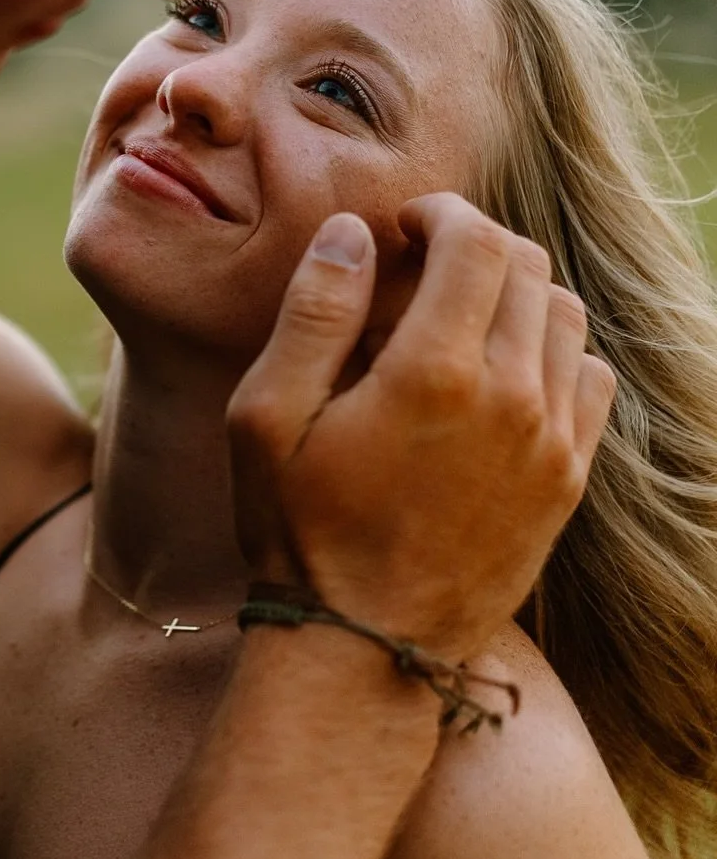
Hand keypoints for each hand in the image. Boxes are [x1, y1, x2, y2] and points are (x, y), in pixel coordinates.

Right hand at [228, 195, 614, 662]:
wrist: (363, 645)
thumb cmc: (298, 530)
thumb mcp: (266, 417)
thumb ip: (313, 313)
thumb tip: (354, 234)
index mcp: (433, 373)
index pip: (477, 241)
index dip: (442, 213)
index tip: (404, 227)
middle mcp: (509, 398)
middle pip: (527, 268)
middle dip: (475, 245)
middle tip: (424, 264)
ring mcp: (550, 443)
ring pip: (566, 316)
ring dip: (517, 293)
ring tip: (462, 313)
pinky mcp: (566, 481)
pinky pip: (591, 378)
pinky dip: (554, 349)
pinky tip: (503, 369)